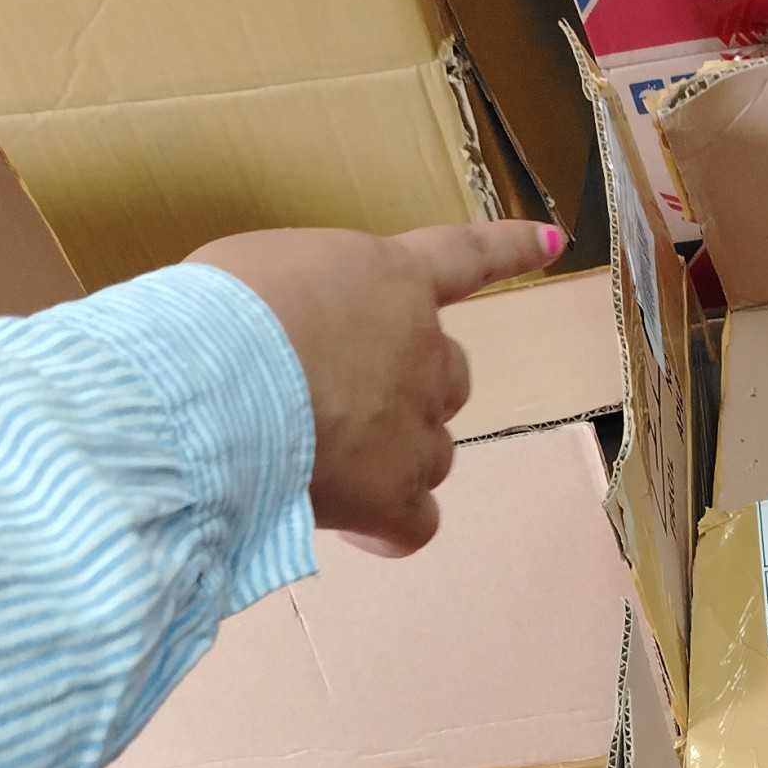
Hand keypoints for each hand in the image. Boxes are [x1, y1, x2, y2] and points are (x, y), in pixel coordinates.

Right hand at [194, 220, 563, 555]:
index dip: (510, 249)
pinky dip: (387, 526)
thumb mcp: (258, 274)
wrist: (212, 383)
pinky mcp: (394, 493)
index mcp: (388, 278)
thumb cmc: (212, 315)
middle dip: (409, 389)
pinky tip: (351, 524)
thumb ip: (303, 302)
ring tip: (317, 461)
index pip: (464, 257)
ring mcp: (415, 424)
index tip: (555, 242)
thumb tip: (288, 344)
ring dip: (392, 459)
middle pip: (449, 373)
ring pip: (431, 451)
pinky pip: (415, 523)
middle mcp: (420, 348)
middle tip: (340, 401)